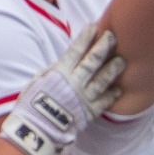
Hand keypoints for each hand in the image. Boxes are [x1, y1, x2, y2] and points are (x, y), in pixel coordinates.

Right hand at [0, 24, 124, 154]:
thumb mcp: (38, 81)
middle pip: (93, 61)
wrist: (36, 128)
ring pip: (103, 80)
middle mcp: (75, 82)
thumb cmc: (32, 104)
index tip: (94, 26)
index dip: (86, 37)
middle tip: (113, 36)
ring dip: (113, 69)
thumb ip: (52, 70)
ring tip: (122, 61)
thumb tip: (64, 62)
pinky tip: (119, 89)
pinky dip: (112, 95)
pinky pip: (104, 102)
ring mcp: (84, 96)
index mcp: (60, 72)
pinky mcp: (90, 112)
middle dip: (103, 47)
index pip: (76, 50)